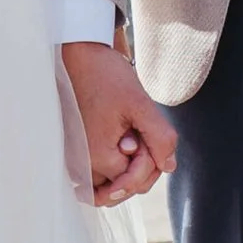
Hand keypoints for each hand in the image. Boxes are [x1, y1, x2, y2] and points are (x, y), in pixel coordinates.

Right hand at [61, 40, 176, 205]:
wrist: (79, 55)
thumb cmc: (106, 75)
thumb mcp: (141, 104)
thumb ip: (160, 138)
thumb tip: (168, 166)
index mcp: (97, 156)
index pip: (136, 181)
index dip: (150, 160)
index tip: (145, 133)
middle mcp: (82, 164)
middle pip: (122, 187)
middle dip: (139, 165)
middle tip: (138, 134)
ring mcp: (76, 159)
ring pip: (109, 184)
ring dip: (127, 168)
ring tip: (130, 138)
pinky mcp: (74, 150)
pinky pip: (96, 175)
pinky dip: (112, 168)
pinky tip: (120, 145)